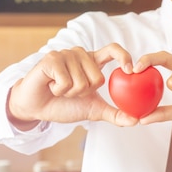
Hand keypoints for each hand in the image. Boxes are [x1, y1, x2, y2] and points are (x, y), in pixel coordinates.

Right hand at [8, 43, 137, 128]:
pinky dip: (59, 90)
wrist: (36, 107)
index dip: (124, 56)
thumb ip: (114, 113)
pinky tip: (51, 86)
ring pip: (81, 82)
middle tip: (71, 92)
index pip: (113, 50)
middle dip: (84, 93)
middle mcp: (81, 54)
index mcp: (93, 61)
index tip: (130, 71)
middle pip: (97, 78)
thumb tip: (136, 120)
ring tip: (59, 89)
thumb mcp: (93, 110)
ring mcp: (66, 54)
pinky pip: (66, 82)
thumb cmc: (64, 105)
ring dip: (70, 93)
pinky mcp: (51, 58)